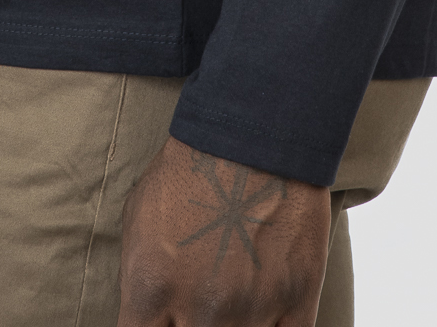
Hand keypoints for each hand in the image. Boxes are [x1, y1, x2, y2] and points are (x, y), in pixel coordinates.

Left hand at [117, 136, 330, 325]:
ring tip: (232, 298)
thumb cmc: (192, 166)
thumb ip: (139, 276)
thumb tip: (144, 315)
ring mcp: (250, 310)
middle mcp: (199, 310)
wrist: (258, 129)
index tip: (165, 322)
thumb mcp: (140, 215)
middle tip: (201, 303)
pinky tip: (266, 318)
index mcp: (151, 289)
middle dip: (192, 325)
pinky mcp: (297, 300)